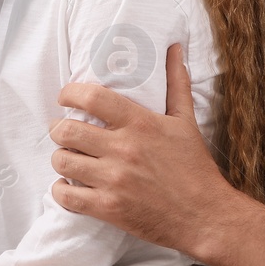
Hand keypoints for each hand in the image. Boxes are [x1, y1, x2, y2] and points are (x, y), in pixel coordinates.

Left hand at [49, 42, 236, 259]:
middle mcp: (124, 149)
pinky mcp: (109, 208)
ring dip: (61, 159)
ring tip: (69, 159)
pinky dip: (61, 191)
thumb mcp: (186, 121)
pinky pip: (66, 197)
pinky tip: (70, 187)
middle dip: (58, 129)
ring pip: (62, 162)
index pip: (91, 97)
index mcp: (140, 123)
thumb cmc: (195, 168)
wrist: (206, 217)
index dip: (69, 94)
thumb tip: (173, 48)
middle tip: (63, 131)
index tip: (65, 97)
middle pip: (66, 130)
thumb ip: (176, 82)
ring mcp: (114, 180)